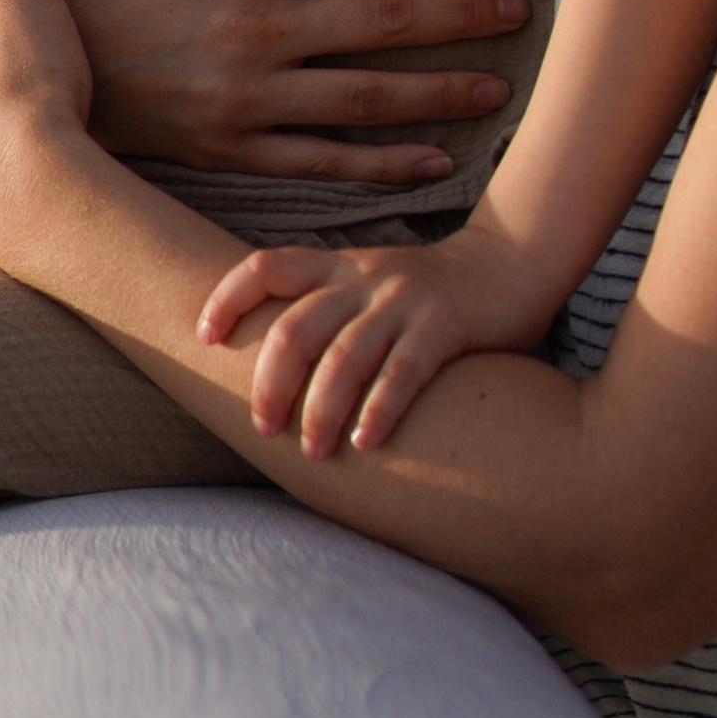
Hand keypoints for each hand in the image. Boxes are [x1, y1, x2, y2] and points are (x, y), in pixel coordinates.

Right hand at [51, 0, 530, 185]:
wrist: (29, 56)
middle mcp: (256, 33)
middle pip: (384, 23)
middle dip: (462, 15)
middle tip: (522, 10)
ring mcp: (246, 99)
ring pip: (365, 99)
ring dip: (439, 93)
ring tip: (498, 89)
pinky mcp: (230, 149)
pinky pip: (321, 163)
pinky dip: (381, 165)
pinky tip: (433, 161)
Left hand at [197, 233, 553, 458]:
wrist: (512, 266)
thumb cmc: (430, 294)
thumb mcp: (370, 288)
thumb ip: (329, 314)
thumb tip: (268, 370)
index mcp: (337, 268)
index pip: (264, 266)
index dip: (227, 298)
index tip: (204, 338)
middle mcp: (363, 280)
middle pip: (296, 328)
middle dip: (271, 384)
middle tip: (262, 428)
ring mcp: (403, 300)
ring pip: (344, 356)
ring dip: (321, 409)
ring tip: (312, 451)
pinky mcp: (444, 324)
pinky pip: (403, 372)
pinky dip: (379, 410)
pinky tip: (366, 444)